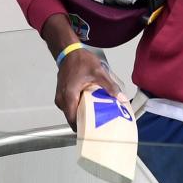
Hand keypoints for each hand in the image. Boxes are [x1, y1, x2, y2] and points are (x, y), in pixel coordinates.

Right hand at [42, 14, 124, 129]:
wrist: (68, 51)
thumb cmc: (81, 62)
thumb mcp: (98, 73)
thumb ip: (109, 86)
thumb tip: (121, 98)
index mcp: (69, 97)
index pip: (73, 120)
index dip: (82, 128)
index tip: (93, 132)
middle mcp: (61, 100)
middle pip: (72, 117)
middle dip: (84, 122)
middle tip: (98, 124)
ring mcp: (60, 97)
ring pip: (70, 112)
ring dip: (81, 114)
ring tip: (96, 117)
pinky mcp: (61, 94)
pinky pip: (69, 105)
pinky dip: (78, 107)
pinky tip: (90, 106)